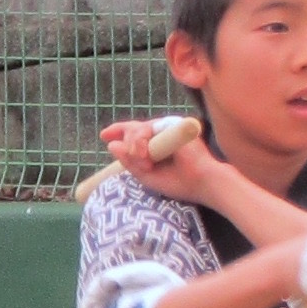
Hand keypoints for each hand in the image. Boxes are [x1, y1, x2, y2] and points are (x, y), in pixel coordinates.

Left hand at [101, 118, 226, 204]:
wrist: (202, 183)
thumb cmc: (179, 182)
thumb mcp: (146, 175)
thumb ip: (129, 162)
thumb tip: (111, 145)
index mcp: (155, 144)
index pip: (133, 133)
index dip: (118, 131)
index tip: (104, 135)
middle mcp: (160, 134)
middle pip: (132, 130)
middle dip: (129, 148)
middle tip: (142, 165)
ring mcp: (167, 128)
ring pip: (137, 129)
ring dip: (135, 148)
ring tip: (145, 163)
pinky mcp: (173, 124)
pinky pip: (149, 128)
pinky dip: (142, 143)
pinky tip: (147, 156)